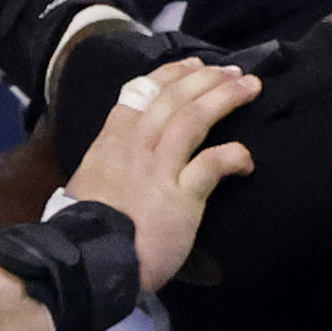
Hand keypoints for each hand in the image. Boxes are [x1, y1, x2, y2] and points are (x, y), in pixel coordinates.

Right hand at [64, 55, 256, 289]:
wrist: (85, 264)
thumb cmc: (82, 232)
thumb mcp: (86, 187)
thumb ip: (108, 168)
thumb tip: (117, 166)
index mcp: (109, 145)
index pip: (139, 95)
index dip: (169, 75)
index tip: (193, 65)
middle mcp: (134, 150)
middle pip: (171, 99)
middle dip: (204, 79)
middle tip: (231, 71)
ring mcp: (158, 171)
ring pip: (192, 119)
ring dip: (224, 98)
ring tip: (249, 86)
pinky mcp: (181, 197)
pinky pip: (212, 164)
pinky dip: (233, 155)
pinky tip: (247, 159)